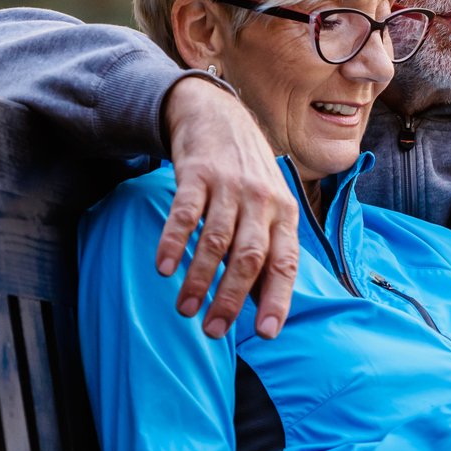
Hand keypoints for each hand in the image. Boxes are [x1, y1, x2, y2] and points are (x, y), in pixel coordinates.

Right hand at [158, 76, 299, 338]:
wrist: (219, 117)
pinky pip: (185, 213)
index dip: (278, 298)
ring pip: (217, 240)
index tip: (267, 333)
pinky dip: (175, 242)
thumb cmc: (248, 176)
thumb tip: (265, 306)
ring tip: (186, 309)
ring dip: (199, 279)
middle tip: (213, 330)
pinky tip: (164, 268)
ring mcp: (230, 186)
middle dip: (232, 298)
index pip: (285, 263)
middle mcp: (262, 200)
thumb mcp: (271, 207)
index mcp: (285, 214)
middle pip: (250, 257)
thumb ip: (268, 250)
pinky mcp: (197, 174)